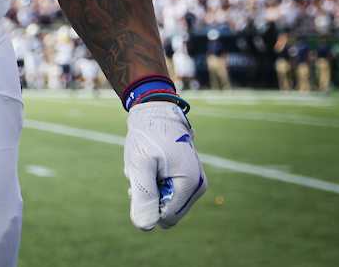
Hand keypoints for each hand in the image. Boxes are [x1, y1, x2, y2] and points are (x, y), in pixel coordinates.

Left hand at [124, 101, 207, 229]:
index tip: (141, 181)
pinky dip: (154, 180)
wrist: (156, 112)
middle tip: (143, 171)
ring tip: (146, 165)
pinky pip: (167, 190)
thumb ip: (143, 195)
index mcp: (190, 185)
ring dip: (150, 186)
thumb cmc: (147, 136)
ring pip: (164, 200)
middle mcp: (198, 186)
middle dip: (149, 194)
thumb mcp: (140, 164)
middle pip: (166, 209)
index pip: (166, 218)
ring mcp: (195, 182)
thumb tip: (145, 226)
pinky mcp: (188, 177)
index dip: (148, 205)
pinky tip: (150, 164)